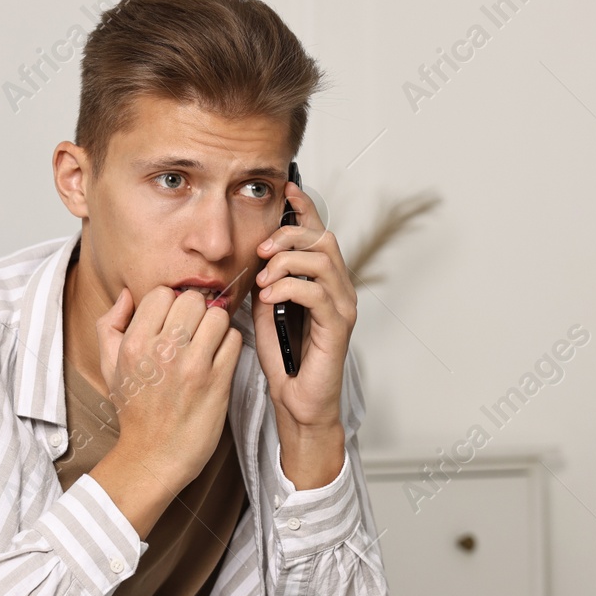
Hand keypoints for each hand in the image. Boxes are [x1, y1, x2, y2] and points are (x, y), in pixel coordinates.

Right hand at [95, 285, 242, 493]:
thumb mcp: (109, 366)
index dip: (170, 303)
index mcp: (134, 344)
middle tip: (192, 329)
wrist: (153, 456)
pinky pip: (234, 340)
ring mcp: (192, 365)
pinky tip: (218, 357)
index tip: (172, 319)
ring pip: (218, 316)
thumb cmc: (134, 412)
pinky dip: (229, 344)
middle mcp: (163, 351)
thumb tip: (126, 295)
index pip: (162, 293)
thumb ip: (110, 325)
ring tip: (207, 342)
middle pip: (193, 299)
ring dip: (216, 325)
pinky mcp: (217, 381)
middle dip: (195, 311)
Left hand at [251, 181, 357, 431]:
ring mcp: (342, 307)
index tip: (286, 190)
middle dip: (288, 236)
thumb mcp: (266, 313)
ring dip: (286, 262)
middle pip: (323, 240)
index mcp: (323, 283)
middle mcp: (339, 290)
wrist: (297, 404)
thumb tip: (254, 260)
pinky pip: (317, 292)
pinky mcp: (338, 327)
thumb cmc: (284, 363)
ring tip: (263, 279)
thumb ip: (266, 284)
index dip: (305, 209)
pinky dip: (289, 287)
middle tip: (260, 249)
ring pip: (322, 260)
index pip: (318, 234)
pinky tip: (269, 297)